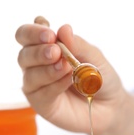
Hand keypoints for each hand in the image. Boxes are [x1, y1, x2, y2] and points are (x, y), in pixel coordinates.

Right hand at [15, 20, 124, 134]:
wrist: (110, 105)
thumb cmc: (99, 77)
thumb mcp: (94, 57)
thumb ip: (78, 45)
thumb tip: (64, 29)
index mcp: (46, 46)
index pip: (27, 34)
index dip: (33, 31)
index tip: (49, 34)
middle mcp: (37, 64)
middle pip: (23, 53)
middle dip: (38, 50)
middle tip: (56, 51)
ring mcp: (37, 84)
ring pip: (29, 74)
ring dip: (47, 69)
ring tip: (66, 67)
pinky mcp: (41, 104)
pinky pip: (41, 93)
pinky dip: (54, 85)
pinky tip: (68, 80)